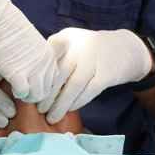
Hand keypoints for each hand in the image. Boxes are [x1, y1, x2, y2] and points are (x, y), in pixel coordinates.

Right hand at [0, 0, 61, 102]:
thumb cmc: (11, 31)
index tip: (31, 84)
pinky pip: (23, 93)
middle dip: (35, 94)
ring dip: (26, 96)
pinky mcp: (18, 73)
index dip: (42, 86)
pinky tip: (11, 85)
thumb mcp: (34, 44)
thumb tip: (35, 73)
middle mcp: (46, 64)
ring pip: (37, 96)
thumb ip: (39, 59)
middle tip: (23, 90)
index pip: (54, 82)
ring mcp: (33, 69)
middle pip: (46, 92)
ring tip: (17, 90)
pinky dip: (17, 93)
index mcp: (50, 57)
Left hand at [38, 28, 153, 123]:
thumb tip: (31, 75)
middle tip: (38, 109)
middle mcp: (80, 47)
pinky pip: (89, 92)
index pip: (47, 57)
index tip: (28, 90)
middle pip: (59, 73)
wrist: (126, 49)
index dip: (37, 75)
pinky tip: (68, 110)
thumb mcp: (71, 41)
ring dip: (61, 104)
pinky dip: (77, 102)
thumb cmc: (90, 48)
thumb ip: (53, 52)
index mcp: (67, 37)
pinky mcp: (106, 74)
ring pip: (73, 86)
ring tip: (51, 117)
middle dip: (47, 94)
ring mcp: (94, 60)